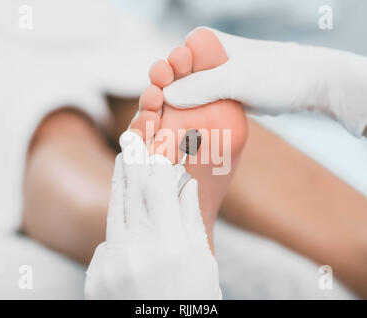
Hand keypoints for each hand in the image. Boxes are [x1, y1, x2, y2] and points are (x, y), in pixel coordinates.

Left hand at [84, 131, 221, 299]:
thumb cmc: (192, 301)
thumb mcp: (202, 262)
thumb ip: (190, 220)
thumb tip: (185, 184)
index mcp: (172, 246)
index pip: (158, 188)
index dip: (154, 162)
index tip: (152, 143)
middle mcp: (138, 252)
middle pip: (132, 193)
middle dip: (132, 162)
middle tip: (130, 138)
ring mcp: (113, 266)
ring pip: (116, 212)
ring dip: (120, 184)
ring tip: (124, 162)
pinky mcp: (96, 279)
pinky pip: (109, 242)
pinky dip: (120, 230)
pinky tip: (130, 228)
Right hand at [164, 27, 366, 136]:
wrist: (305, 84)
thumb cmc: (275, 74)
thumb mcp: (237, 78)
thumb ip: (202, 86)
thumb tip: (167, 96)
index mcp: (202, 43)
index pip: (170, 61)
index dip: (159, 80)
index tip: (155, 99)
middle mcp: (202, 60)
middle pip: (171, 80)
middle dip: (160, 98)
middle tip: (152, 117)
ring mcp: (210, 80)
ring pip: (182, 96)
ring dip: (170, 112)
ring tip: (158, 128)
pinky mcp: (218, 96)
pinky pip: (196, 107)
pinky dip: (187, 118)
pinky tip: (177, 132)